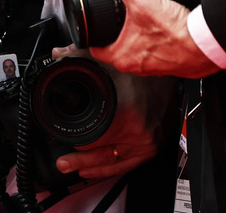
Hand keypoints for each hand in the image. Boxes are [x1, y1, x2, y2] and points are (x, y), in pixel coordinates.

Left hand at [53, 45, 173, 178]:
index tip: (58, 137)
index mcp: (126, 116)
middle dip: (78, 160)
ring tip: (74, 168)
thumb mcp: (105, 61)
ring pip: (115, 163)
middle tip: (62, 162)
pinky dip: (111, 168)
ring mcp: (148, 143)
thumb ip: (77, 57)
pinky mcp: (153, 146)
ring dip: (93, 167)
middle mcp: (139, 134)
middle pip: (102, 154)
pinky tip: (95, 170)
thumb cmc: (141, 69)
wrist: (169, 73)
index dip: (72, 138)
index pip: (92, 138)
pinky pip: (129, 164)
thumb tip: (56, 55)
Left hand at [90, 0, 219, 77]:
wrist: (209, 46)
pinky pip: (158, 51)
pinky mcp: (172, 64)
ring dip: (138, 37)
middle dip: (115, 33)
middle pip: (117, 48)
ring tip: (139, 21)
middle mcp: (137, 66)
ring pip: (138, 50)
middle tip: (116, 19)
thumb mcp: (144, 2)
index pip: (95, 48)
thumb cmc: (179, 35)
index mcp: (122, 57)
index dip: (91, 35)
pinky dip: (157, 40)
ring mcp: (155, 67)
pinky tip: (162, 28)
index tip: (92, 25)